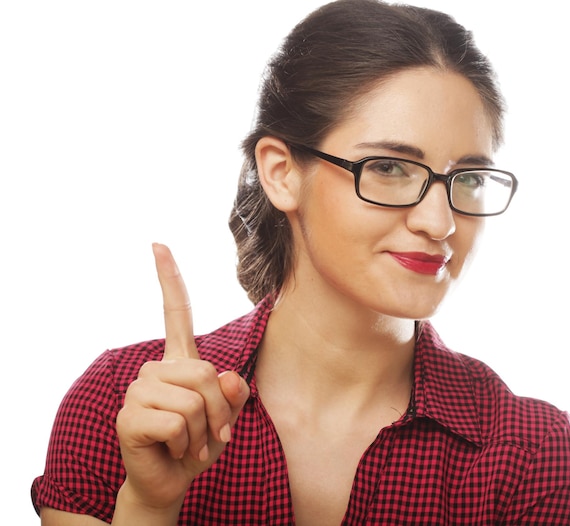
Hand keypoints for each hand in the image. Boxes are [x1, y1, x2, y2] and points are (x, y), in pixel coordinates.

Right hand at [115, 243, 249, 514]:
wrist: (173, 482)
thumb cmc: (199, 443)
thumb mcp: (227, 416)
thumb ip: (235, 394)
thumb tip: (231, 377)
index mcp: (178, 362)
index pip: (176, 313)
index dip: (169, 278)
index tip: (158, 244)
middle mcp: (155, 369)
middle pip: (206, 373)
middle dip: (220, 411)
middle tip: (211, 434)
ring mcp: (138, 390)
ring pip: (195, 400)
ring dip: (204, 431)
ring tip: (190, 444)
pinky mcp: (129, 417)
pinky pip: (178, 422)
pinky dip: (188, 444)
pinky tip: (174, 450)